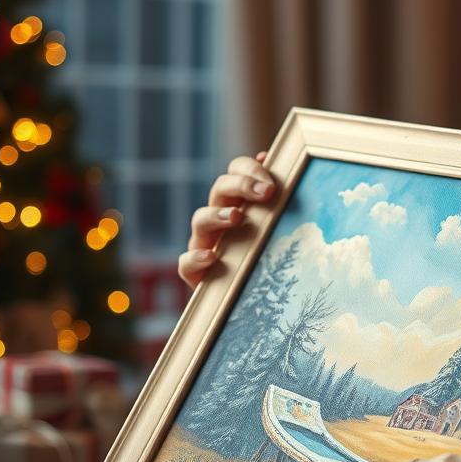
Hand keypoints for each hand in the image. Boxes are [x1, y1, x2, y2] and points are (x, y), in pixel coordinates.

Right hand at [178, 151, 276, 288]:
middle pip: (219, 188)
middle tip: (266, 193)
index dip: (250, 170)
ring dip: (218, 215)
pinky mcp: (194, 272)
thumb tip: (273, 161)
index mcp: (236, 200)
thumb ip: (275, 199)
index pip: (236, 170)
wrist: (247, 300)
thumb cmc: (263, 257)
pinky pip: (186, 262)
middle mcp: (216, 217)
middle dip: (241, 186)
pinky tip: (213, 258)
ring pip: (199, 219)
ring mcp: (202, 243)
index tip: (272, 183)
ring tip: (237, 217)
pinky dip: (197, 258)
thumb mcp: (274, 227)